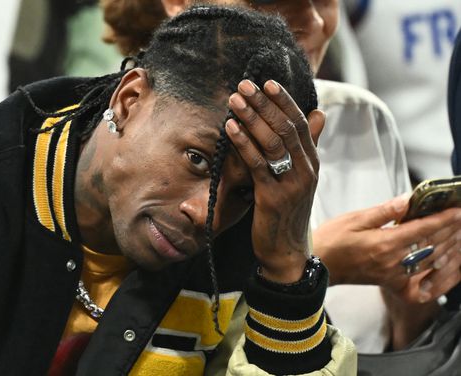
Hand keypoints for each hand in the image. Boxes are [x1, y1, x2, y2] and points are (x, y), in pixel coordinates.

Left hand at [226, 79, 323, 283]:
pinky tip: (231, 127)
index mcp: (312, 162)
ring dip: (252, 117)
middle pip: (286, 127)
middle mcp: (306, 169)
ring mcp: (292, 183)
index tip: (267, 83)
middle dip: (264, 103)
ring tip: (235, 99)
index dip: (284, 101)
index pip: (300, 123)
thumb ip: (307, 146)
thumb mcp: (301, 177)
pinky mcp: (273, 197)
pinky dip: (244, 143)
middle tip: (244, 85)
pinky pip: (258, 164)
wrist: (287, 252)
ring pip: (273, 142)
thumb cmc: (288, 212)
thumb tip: (320, 114)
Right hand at [313, 194, 460, 300]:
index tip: (458, 210)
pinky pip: (422, 285)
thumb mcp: (354, 219)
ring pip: (431, 263)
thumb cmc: (330, 240)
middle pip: (432, 245)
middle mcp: (393, 262)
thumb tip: (409, 199)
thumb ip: (384, 211)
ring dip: (450, 250)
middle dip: (451, 231)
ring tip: (460, 238)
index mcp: (385, 243)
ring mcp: (393, 275)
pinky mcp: (390, 283)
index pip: (423, 229)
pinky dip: (439, 278)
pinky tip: (449, 270)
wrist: (316, 265)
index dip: (444, 218)